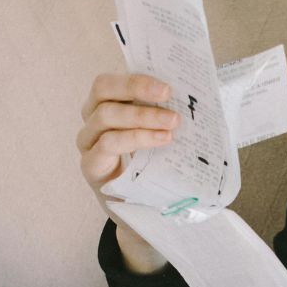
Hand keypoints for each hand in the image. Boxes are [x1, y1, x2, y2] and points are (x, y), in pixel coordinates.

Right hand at [75, 72, 179, 246]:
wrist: (137, 208)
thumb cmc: (148, 165)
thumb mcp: (157, 135)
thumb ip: (165, 115)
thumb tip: (198, 98)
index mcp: (105, 105)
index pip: (110, 81)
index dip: (135, 78)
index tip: (166, 84)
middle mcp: (91, 120)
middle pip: (102, 91)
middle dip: (136, 89)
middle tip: (168, 95)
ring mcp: (88, 142)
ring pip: (105, 116)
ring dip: (142, 116)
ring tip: (172, 123)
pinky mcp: (90, 165)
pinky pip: (108, 144)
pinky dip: (136, 138)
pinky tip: (160, 140)